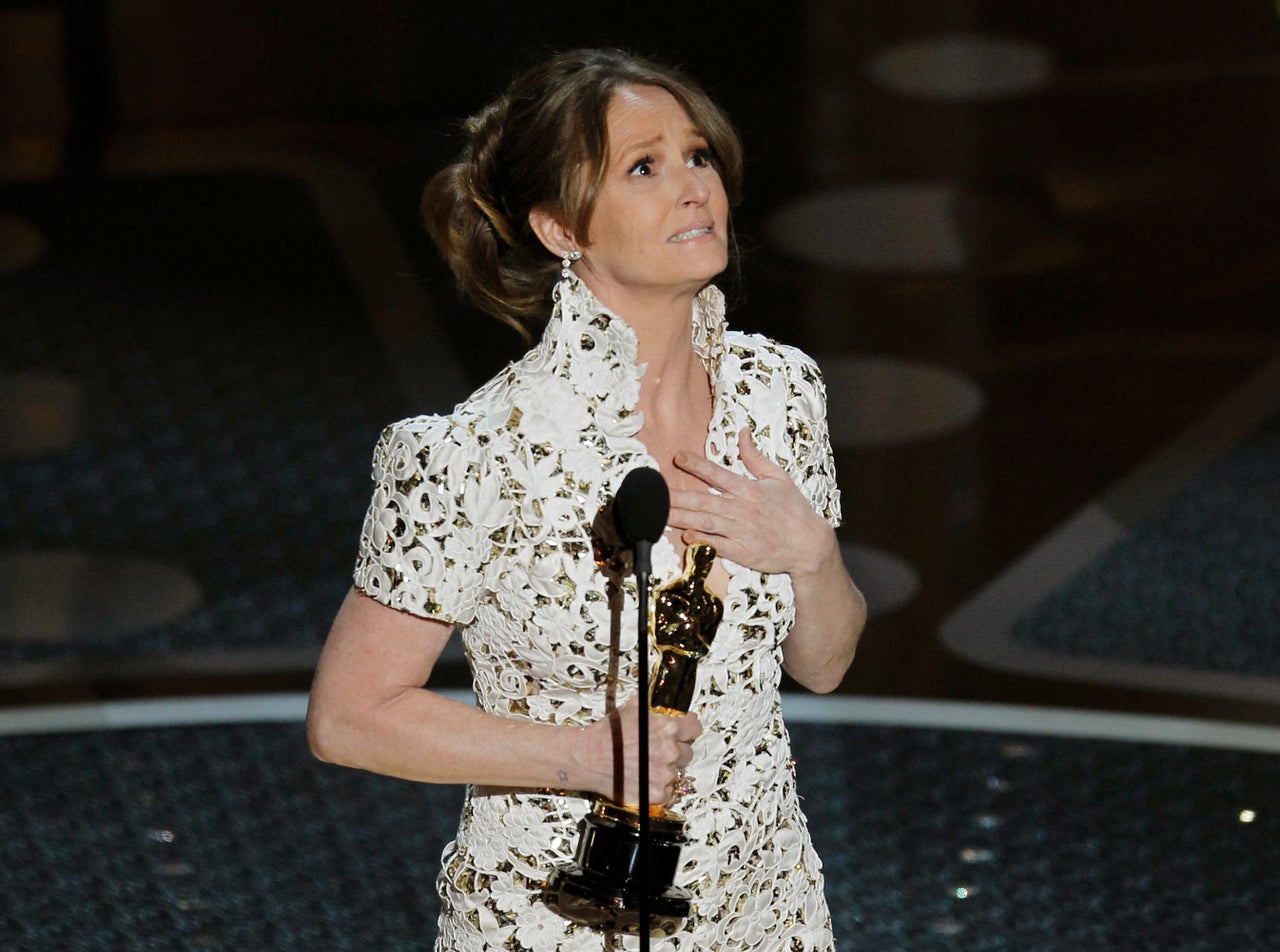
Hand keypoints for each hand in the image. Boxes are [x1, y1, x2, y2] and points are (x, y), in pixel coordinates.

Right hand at [584, 693, 701, 805]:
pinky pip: (667, 791)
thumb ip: (654, 708)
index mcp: (668, 728)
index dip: (688, 729)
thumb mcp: (633, 707)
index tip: (684, 733)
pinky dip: (658, 787)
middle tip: (656, 751)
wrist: (589, 757)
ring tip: (645, 766)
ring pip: (677, 772)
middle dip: (675, 751)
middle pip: (687, 752)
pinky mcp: (656, 794)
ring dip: (665, 769)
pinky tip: (643, 779)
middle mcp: (670, 751)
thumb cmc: (609, 733)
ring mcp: (665, 774)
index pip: (694, 728)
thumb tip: (665, 705)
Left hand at [667, 428, 836, 577]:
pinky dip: (701, 541)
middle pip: (703, 500)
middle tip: (655, 492)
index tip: (678, 457)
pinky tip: (685, 536)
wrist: (809, 544)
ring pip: (705, 522)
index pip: (718, 474)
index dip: (697, 465)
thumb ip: (755, 457)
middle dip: (677, 496)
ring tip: (660, 513)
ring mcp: (741, 531)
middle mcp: (741, 509)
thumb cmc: (795, 510)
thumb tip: (743, 432)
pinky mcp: (742, 552)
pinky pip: (717, 546)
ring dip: (681, 518)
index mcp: (749, 489)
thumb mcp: (779, 477)